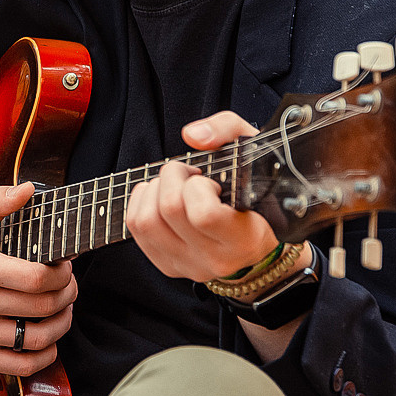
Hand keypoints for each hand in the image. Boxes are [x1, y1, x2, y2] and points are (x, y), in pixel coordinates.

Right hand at [0, 182, 75, 377]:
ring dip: (61, 324)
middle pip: (41, 307)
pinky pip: (21, 366)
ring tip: (63, 310)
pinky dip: (45, 354)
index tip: (64, 266)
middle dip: (67, 295)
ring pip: (36, 339)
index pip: (35, 278)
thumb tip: (28, 190)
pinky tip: (48, 337)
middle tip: (69, 286)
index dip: (61, 274)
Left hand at [125, 110, 277, 282]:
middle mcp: (216, 259)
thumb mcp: (255, 150)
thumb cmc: (257, 189)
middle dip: (173, 176)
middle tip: (189, 174)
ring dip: (153, 190)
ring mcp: (190, 266)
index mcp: (245, 238)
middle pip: (169, 210)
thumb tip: (192, 136)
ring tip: (174, 185)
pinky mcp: (169, 266)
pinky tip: (160, 195)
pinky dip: (141, 202)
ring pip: (145, 222)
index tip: (209, 180)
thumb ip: (228, 130)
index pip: (204, 215)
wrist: (259, 238)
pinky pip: (135, 230)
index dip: (198, 186)